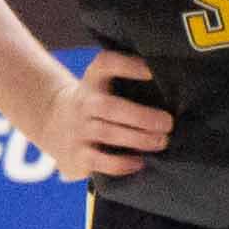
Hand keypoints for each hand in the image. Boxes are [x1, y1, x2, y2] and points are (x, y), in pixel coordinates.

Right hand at [36, 50, 172, 180]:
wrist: (53, 123)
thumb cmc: (96, 102)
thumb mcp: (103, 83)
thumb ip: (128, 80)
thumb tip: (176, 85)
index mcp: (93, 79)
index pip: (106, 64)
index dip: (128, 66)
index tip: (152, 71)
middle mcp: (83, 103)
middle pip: (110, 107)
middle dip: (142, 117)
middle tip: (168, 123)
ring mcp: (78, 130)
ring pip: (108, 134)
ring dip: (139, 139)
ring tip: (161, 141)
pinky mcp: (76, 155)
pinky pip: (99, 161)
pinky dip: (121, 164)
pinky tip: (139, 162)